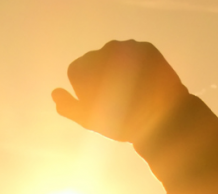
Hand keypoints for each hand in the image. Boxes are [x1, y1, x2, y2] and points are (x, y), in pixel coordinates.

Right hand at [51, 40, 188, 143]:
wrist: (163, 119)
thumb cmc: (121, 123)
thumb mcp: (90, 121)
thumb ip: (68, 106)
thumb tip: (55, 93)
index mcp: (85, 67)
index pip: (76, 72)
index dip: (84, 90)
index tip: (99, 104)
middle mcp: (103, 51)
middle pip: (94, 61)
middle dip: (100, 76)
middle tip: (116, 98)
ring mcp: (127, 47)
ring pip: (114, 56)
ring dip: (117, 69)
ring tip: (131, 91)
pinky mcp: (145, 47)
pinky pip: (134, 54)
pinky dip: (136, 65)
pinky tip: (143, 82)